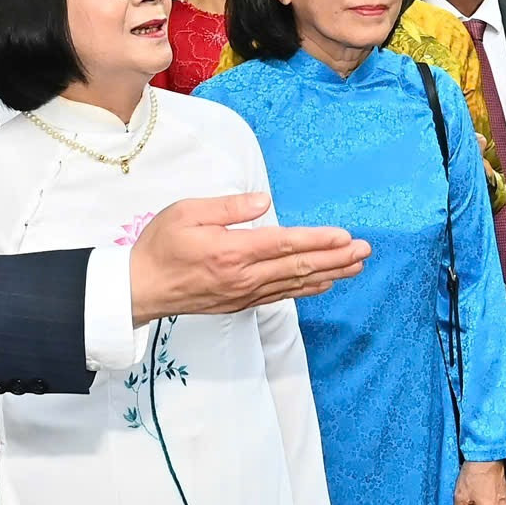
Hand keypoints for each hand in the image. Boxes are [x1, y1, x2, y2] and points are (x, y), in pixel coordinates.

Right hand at [128, 196, 370, 324]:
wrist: (139, 289)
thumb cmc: (160, 245)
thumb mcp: (187, 212)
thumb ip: (229, 207)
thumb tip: (264, 202)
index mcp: (231, 251)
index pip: (285, 244)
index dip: (318, 240)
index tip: (345, 236)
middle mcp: (243, 276)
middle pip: (299, 266)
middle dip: (336, 258)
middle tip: (365, 250)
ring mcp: (244, 293)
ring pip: (295, 283)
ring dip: (329, 273)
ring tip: (357, 265)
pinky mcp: (241, 302)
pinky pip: (282, 295)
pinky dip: (308, 288)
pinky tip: (325, 282)